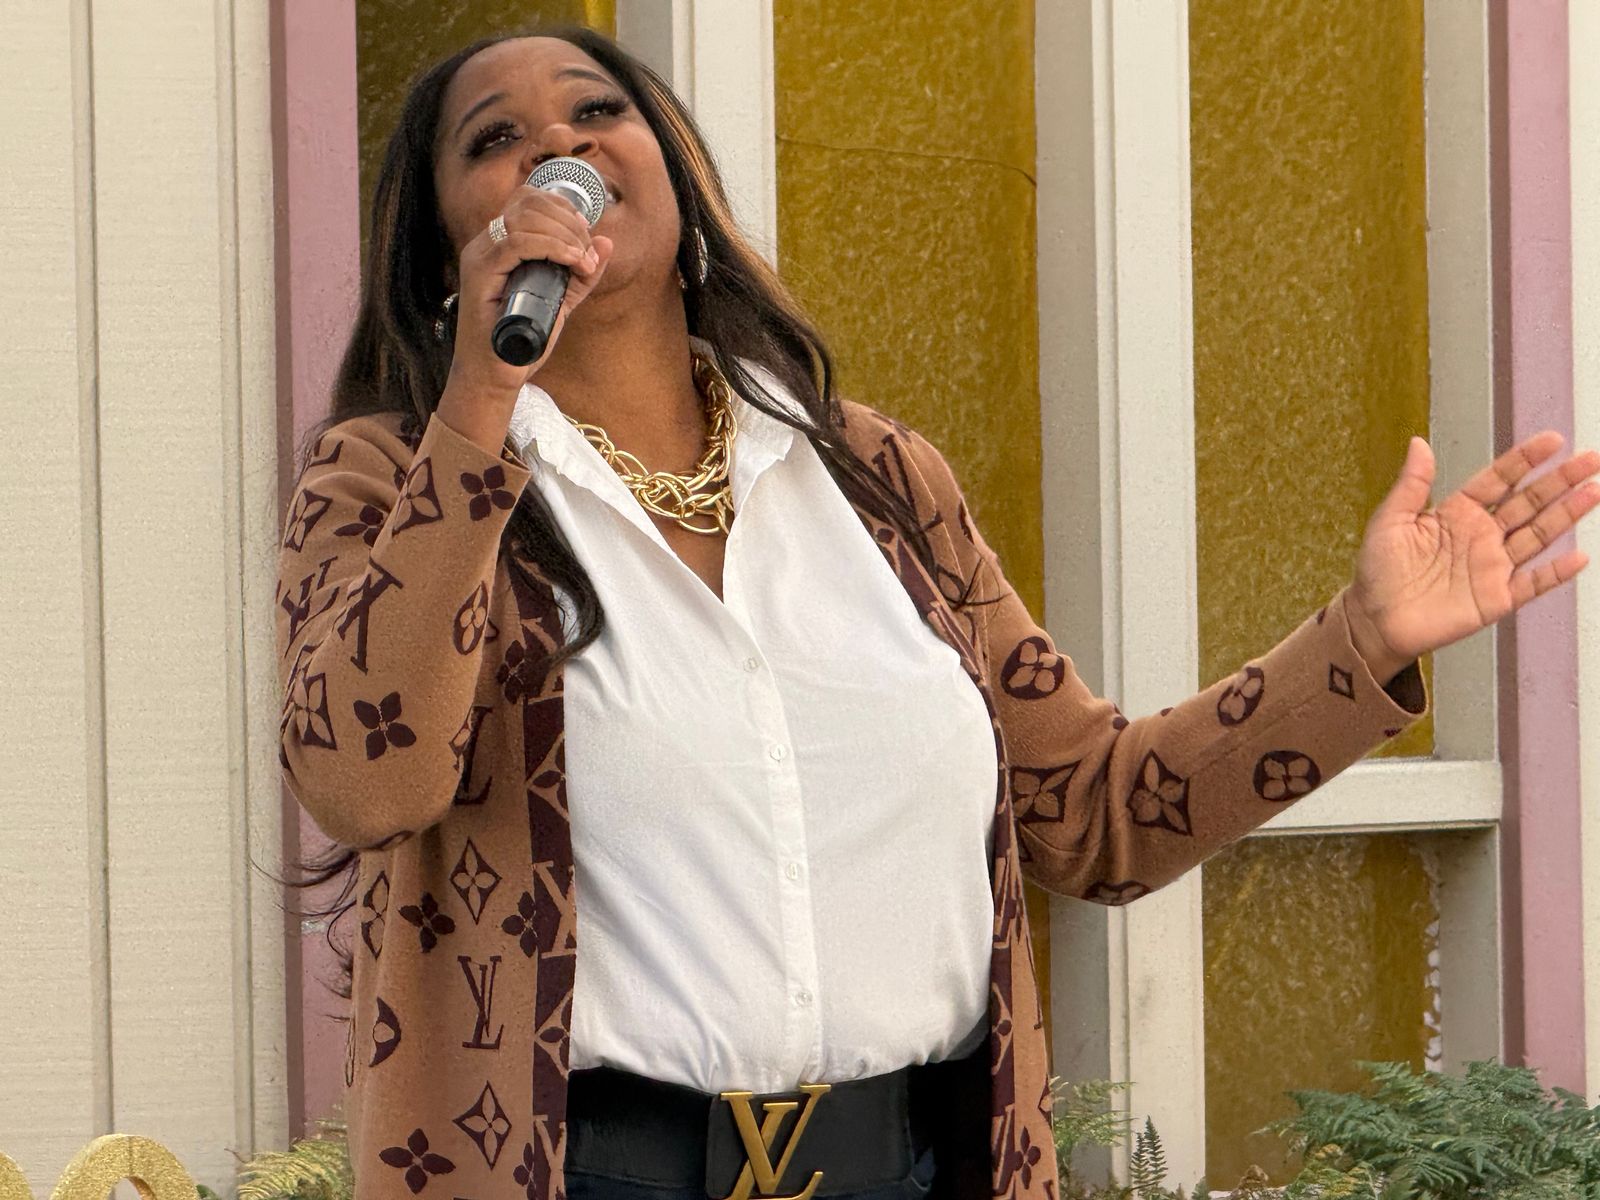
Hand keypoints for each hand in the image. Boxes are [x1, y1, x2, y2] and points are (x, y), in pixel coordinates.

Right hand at [444, 184, 614, 404]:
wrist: (495, 377)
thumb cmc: (522, 341)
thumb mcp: (561, 302)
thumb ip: (582, 275)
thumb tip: (605, 243)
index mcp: (501, 245)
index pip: (528, 200)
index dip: (563, 207)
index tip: (585, 233)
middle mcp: (486, 245)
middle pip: (528, 201)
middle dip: (568, 221)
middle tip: (586, 252)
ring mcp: (480, 257)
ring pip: (524, 217)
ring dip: (564, 234)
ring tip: (581, 261)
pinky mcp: (479, 275)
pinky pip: (517, 243)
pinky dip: (551, 247)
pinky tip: (572, 262)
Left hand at [1345, 432, 1599, 682]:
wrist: (1374, 620)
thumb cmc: (1378, 570)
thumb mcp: (1389, 521)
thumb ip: (1411, 484)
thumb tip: (1419, 442)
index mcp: (1457, 512)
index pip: (1499, 479)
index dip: (1525, 460)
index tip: (1552, 440)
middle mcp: (1482, 535)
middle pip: (1528, 502)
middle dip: (1560, 481)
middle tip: (1590, 459)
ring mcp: (1492, 566)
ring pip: (1538, 535)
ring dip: (1566, 514)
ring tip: (1593, 491)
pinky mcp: (1496, 598)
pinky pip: (1533, 583)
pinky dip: (1555, 572)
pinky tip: (1579, 556)